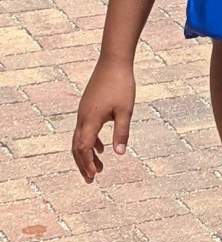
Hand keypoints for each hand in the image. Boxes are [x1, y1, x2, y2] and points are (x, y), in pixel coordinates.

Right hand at [72, 57, 135, 180]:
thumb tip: (119, 154)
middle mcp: (82, 117)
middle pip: (77, 147)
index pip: (83, 148)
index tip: (95, 176)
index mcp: (90, 119)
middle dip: (83, 164)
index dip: (87, 163)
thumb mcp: (125, 111)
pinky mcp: (87, 107)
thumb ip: (121, 133)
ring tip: (99, 169)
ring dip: (86, 155)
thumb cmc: (121, 85)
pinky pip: (84, 129)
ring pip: (79, 139)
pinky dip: (90, 142)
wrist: (113, 61)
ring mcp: (83, 111)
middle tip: (91, 180)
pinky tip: (101, 148)